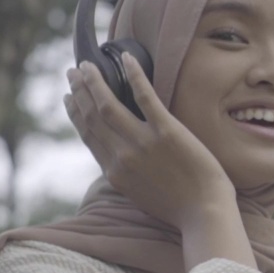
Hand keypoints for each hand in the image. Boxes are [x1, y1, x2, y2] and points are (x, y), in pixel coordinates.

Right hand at [64, 55, 234, 230]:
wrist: (204, 214)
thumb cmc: (178, 208)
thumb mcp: (139, 195)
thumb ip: (125, 175)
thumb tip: (118, 160)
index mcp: (114, 172)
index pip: (87, 135)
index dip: (76, 113)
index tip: (69, 97)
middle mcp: (122, 155)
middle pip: (92, 116)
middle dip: (79, 90)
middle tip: (73, 71)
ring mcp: (143, 143)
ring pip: (108, 105)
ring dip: (95, 82)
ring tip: (89, 64)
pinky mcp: (167, 132)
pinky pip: (145, 97)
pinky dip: (134, 75)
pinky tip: (127, 58)